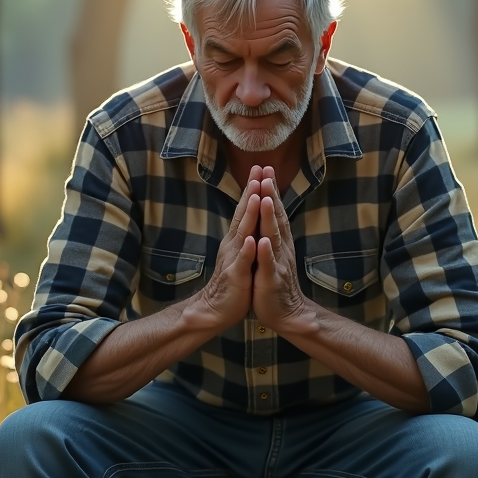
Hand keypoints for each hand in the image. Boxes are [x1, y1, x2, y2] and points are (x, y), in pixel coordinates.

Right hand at [187, 168, 262, 329]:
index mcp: (238, 239)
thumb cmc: (233, 282)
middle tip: (258, 171)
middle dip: (252, 192)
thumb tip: (252, 215)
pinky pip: (243, 262)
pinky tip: (252, 240)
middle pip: (243, 214)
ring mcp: (234, 259)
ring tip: (257, 196)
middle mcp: (234, 244)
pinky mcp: (236, 276)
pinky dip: (248, 251)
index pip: (246, 210)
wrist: (215, 309)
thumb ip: (245, 234)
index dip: (254, 189)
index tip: (261, 168)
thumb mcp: (241, 254)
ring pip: (243, 233)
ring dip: (249, 215)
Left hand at [252, 168, 315, 332]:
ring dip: (270, 217)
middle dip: (271, 195)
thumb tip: (270, 211)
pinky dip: (266, 252)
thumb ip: (272, 232)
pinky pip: (268, 264)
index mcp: (279, 241)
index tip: (265, 169)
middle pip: (276, 217)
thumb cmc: (276, 282)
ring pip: (273, 236)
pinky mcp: (271, 280)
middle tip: (266, 173)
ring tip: (266, 198)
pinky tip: (262, 241)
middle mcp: (281, 248)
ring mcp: (277, 263)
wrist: (287, 313)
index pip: (274, 211)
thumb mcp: (273, 253)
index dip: (270, 191)